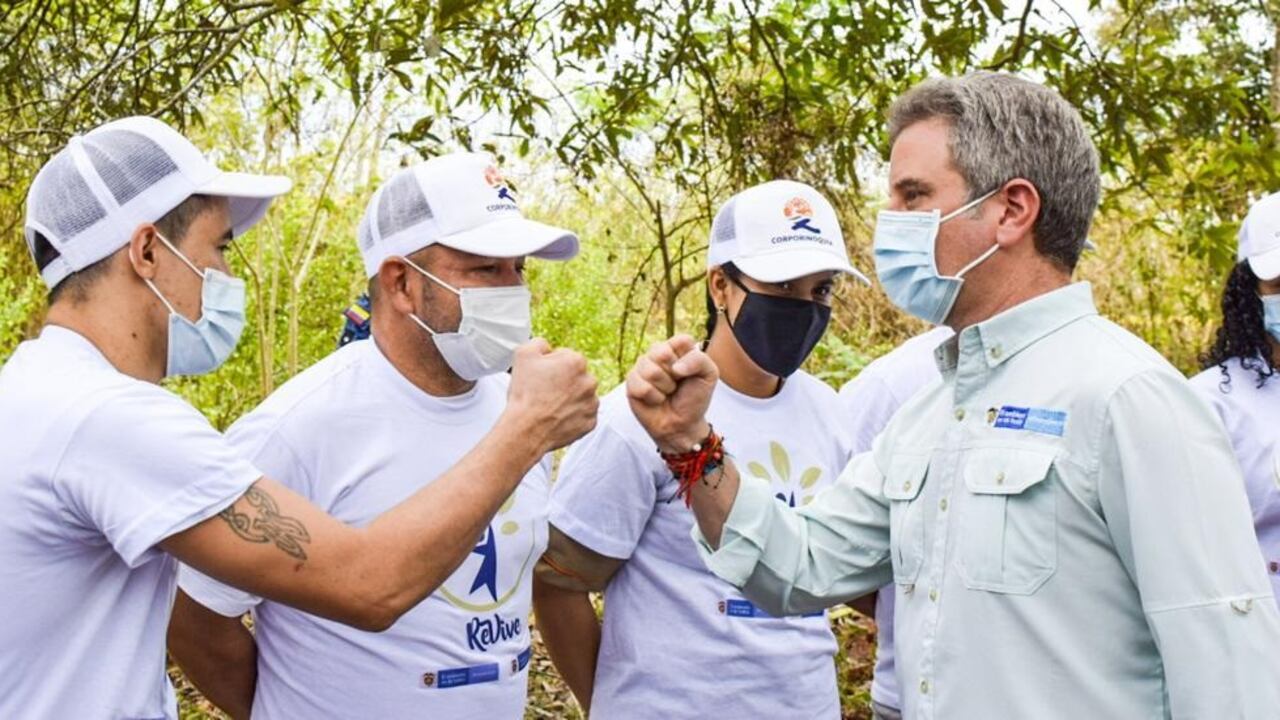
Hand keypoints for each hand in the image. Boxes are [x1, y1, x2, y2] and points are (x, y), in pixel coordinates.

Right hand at [506, 338, 598, 453]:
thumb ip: (538, 343)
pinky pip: (583, 415)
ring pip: (581, 395)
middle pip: (576, 376)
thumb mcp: (523, 355)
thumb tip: (546, 346)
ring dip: (569, 398)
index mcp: (576, 362)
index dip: (550, 365)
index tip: (541, 376)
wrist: (527, 429)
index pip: (565, 357)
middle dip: (563, 381)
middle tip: (544, 392)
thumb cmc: (525, 394)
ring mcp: (592, 403)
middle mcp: (590, 381)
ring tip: (549, 406)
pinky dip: (572, 416)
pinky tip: (556, 417)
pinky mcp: (590, 422)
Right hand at [625, 334, 717, 452]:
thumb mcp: (708, 375)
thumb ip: (698, 360)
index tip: (690, 373)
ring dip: (664, 387)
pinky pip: (641, 385)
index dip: (688, 359)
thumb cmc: (694, 398)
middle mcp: (658, 353)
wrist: (682, 424)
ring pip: (650, 370)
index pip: (681, 340)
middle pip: (662, 352)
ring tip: (667, 393)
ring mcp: (643, 367)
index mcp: (677, 348)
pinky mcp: (631, 382)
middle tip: (677, 384)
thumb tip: (675, 367)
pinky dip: (653, 397)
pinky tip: (656, 400)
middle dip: (674, 374)